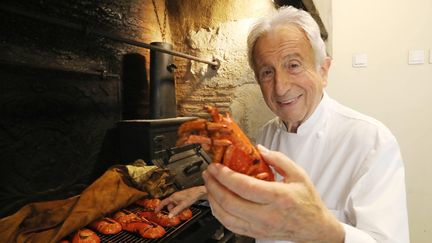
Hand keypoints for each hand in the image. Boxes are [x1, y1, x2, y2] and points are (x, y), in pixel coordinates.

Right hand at [155, 186, 206, 216]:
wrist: (198, 192)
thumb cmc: (191, 196)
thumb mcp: (182, 205)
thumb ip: (176, 211)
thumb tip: (169, 216)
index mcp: (173, 197)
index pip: (163, 202)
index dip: (159, 207)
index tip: (156, 211)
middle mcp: (174, 197)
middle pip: (170, 206)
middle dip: (173, 210)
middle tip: (178, 212)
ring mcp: (178, 197)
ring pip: (175, 206)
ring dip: (178, 209)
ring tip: (183, 209)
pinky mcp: (182, 198)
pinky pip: (179, 205)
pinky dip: (181, 207)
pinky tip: (186, 207)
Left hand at [202, 145, 343, 241]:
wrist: (314, 228)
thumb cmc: (307, 201)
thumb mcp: (298, 174)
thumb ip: (278, 159)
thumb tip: (259, 149)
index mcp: (279, 197)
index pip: (244, 186)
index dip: (225, 175)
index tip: (216, 166)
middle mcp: (267, 215)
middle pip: (230, 202)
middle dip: (213, 185)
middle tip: (208, 173)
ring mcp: (260, 227)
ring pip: (226, 216)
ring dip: (212, 199)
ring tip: (209, 185)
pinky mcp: (255, 234)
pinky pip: (230, 225)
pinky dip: (219, 213)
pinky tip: (216, 201)